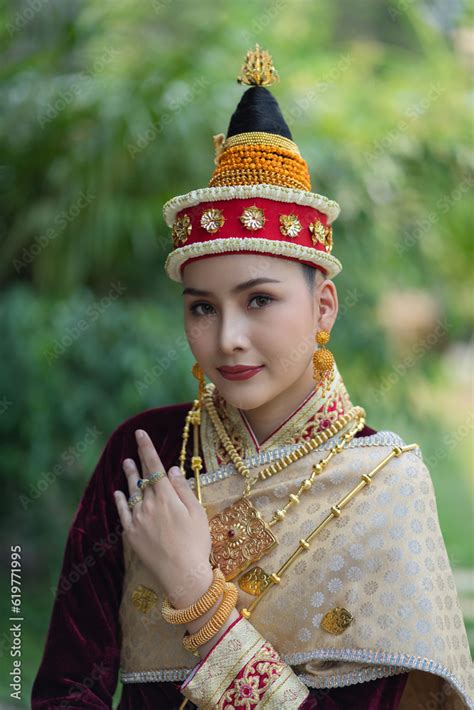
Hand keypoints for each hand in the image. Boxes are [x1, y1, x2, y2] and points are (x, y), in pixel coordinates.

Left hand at [113, 429, 213, 607]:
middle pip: (142, 478)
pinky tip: (118, 493)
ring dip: (129, 477)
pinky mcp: (132, 534)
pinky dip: (120, 501)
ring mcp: (138, 519)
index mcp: (166, 496)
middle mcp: (148, 504)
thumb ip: (182, 489)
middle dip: (138, 460)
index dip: (146, 448)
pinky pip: (123, 512)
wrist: (183, 574)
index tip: (140, 434)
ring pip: (131, 493)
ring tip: (126, 464)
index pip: (154, 466)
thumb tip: (172, 469)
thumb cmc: (196, 541)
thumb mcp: (196, 511)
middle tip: (133, 445)